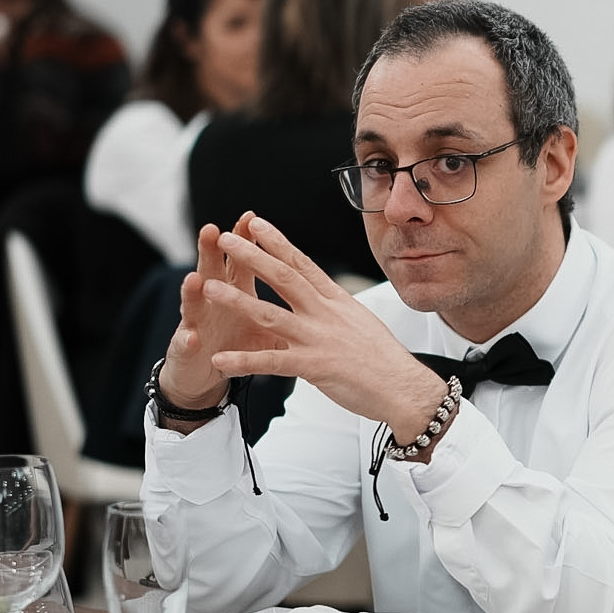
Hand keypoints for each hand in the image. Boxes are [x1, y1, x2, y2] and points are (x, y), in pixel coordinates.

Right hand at [157, 216, 275, 418]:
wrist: (203, 372)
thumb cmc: (235, 342)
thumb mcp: (263, 324)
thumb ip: (284, 305)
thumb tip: (316, 292)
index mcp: (236, 291)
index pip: (241, 260)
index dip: (245, 241)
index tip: (251, 218)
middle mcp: (212, 301)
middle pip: (212, 270)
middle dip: (211, 251)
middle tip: (213, 230)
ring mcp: (196, 323)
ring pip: (194, 303)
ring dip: (193, 291)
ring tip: (195, 279)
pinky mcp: (185, 349)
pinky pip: (186, 344)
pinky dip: (188, 340)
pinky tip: (190, 337)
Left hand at [199, 215, 449, 440]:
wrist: (404, 389)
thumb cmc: (385, 359)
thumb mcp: (361, 322)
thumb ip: (336, 309)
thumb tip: (324, 297)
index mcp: (337, 301)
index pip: (303, 264)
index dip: (277, 242)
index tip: (256, 224)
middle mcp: (326, 314)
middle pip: (284, 278)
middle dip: (252, 257)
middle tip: (226, 239)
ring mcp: (319, 339)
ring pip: (271, 315)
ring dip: (237, 301)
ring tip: (209, 289)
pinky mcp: (314, 367)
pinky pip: (272, 363)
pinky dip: (244, 362)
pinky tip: (220, 359)